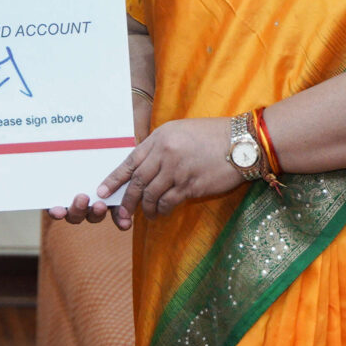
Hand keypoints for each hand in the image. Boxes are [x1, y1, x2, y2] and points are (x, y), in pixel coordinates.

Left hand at [72, 116, 244, 223]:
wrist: (243, 142)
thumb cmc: (213, 135)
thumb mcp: (181, 131)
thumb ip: (161, 146)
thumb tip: (144, 166)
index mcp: (160, 138)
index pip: (130, 161)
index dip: (114, 179)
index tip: (102, 192)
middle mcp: (165, 153)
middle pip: (138, 181)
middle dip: (127, 200)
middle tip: (120, 213)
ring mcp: (178, 170)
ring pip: (152, 195)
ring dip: (146, 208)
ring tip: (147, 215)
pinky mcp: (191, 185)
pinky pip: (169, 202)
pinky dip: (163, 209)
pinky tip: (162, 212)